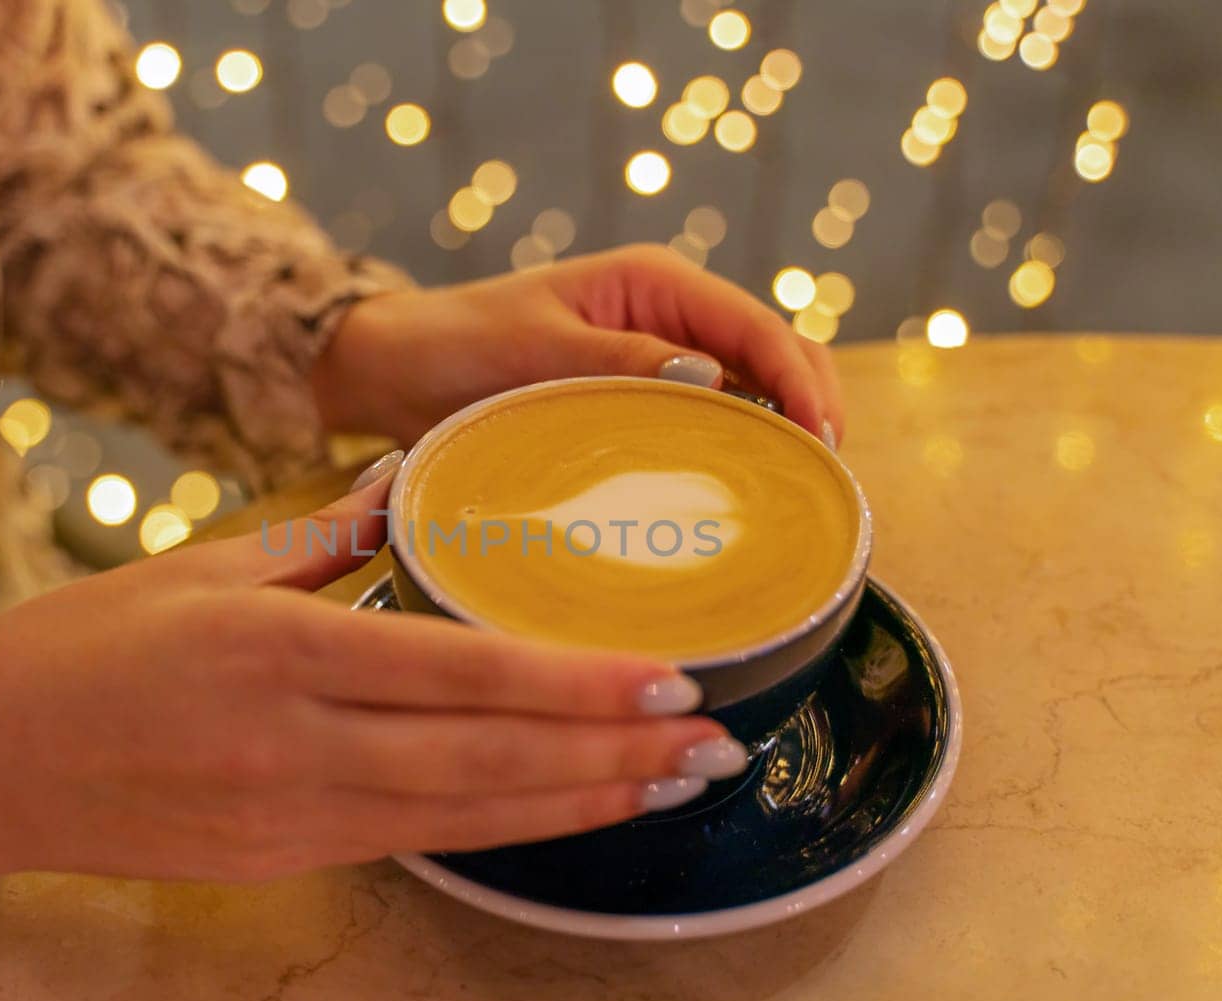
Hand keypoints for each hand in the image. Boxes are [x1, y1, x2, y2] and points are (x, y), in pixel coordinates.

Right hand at [0, 469, 745, 888]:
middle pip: (489, 758)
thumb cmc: (79, 644)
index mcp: (279, 647)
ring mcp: (293, 813)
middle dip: (614, 754)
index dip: (575, 684)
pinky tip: (570, 812)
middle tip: (718, 743)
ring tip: (676, 785)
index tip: (668, 675)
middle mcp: (300, 738)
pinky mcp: (283, 857)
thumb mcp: (198, 563)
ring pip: (469, 815)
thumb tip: (404, 495)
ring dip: (583, 803)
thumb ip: (315, 539)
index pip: (460, 671)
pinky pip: (419, 839)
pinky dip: (507, 828)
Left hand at [313, 244, 844, 447]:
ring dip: (779, 433)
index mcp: (655, 283)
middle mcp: (671, 315)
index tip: (823, 439)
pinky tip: (742, 493)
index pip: (758, 326)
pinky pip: (706, 422)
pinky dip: (735, 450)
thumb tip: (714, 378)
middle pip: (775, 354)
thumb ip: (623, 361)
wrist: (397, 369)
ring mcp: (659, 357)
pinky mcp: (640, 398)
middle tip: (824, 482)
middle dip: (810, 407)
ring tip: (798, 495)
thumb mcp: (537, 349)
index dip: (802, 380)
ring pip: (752, 392)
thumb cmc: (459, 345)